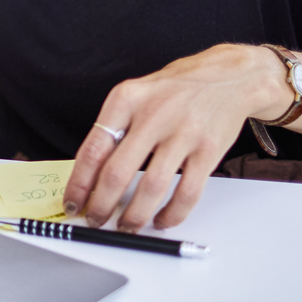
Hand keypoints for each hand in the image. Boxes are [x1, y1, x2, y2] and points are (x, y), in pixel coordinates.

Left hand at [61, 44, 292, 231]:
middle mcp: (153, 114)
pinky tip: (162, 219)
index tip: (73, 203)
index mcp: (126, 99)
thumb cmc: (176, 88)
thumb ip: (115, 127)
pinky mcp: (208, 150)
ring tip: (127, 225)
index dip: (79, 183)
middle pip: (118, 172)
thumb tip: (91, 174)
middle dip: (102, 205)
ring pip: (152, 187)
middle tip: (97, 220)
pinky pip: (187, 192)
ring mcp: (183, 133)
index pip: (93, 149)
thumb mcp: (137, 93)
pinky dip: (172, 213)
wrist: (229, 75)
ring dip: (135, 215)